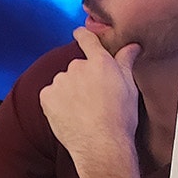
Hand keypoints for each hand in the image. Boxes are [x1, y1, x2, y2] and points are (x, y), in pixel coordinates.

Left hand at [39, 27, 140, 171]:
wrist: (101, 144)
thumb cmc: (120, 119)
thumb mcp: (130, 88)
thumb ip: (126, 63)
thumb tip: (132, 46)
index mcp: (100, 63)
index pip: (88, 41)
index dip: (83, 35)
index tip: (79, 32)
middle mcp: (78, 67)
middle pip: (77, 68)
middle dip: (83, 80)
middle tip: (94, 100)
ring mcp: (60, 80)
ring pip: (63, 82)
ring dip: (69, 92)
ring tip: (83, 111)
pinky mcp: (46, 95)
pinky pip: (50, 95)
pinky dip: (57, 103)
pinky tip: (70, 115)